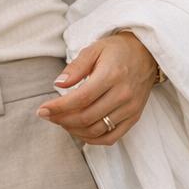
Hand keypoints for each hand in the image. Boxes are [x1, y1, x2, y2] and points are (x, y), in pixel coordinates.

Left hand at [36, 30, 159, 145]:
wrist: (146, 53)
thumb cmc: (117, 50)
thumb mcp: (94, 49)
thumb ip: (75, 67)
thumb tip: (58, 84)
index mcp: (111, 75)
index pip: (80, 99)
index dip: (58, 107)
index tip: (42, 110)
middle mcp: (123, 94)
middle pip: (86, 117)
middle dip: (62, 120)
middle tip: (48, 116)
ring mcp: (130, 108)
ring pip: (96, 130)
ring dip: (74, 130)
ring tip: (61, 121)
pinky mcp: (134, 117)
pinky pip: (111, 137)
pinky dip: (92, 139)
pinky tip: (79, 130)